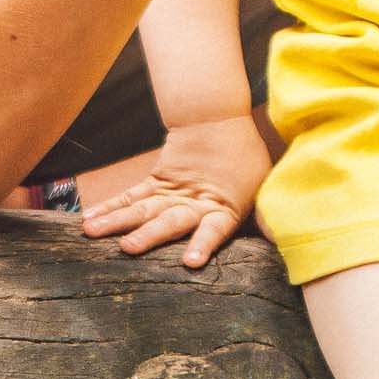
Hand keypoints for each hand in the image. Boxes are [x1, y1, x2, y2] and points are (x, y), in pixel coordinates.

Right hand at [80, 116, 271, 266]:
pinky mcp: (155, 182)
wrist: (218, 117)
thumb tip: (288, 242)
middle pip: (170, 220)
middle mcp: (193, 203)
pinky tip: (89, 221)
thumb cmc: (245, 158)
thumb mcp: (264, 183)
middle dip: (150, 235)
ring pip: (142, 207)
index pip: (214, 228)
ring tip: (92, 235)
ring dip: (118, 222)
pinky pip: (130, 196)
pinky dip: (109, 208)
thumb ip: (268, 216)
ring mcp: (170, 192)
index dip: (203, 243)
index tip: (191, 262)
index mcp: (224, 207)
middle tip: (128, 249)